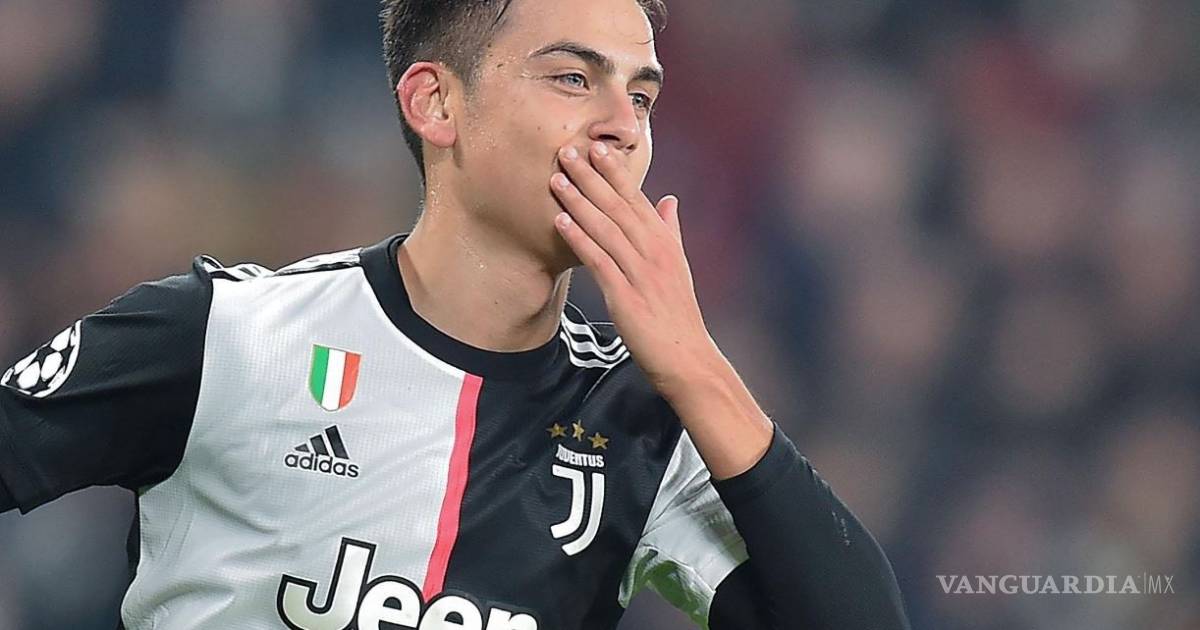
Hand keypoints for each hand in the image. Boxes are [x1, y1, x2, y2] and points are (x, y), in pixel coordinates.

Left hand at [550, 141, 720, 397]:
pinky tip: (560, 221)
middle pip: (618, 206)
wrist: (686, 356)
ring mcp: (640, 273)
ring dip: (579, 201)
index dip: (614, 171)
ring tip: (557, 178)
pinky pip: (598, 260)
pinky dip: (579, 238)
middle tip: (568, 151)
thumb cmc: (677, 313)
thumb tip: (668, 199)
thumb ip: (669, 231)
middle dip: (591, 177)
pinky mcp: (625, 296)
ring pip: (605, 228)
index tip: (596, 146)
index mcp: (664, 242)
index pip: (636, 198)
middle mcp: (653, 251)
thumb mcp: (678, 266)